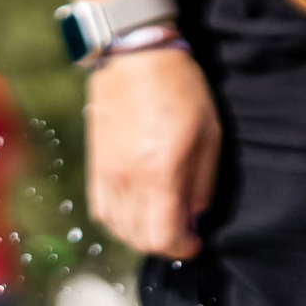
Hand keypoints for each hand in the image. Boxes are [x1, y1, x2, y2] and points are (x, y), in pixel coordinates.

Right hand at [84, 45, 220, 257]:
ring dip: (141, 234)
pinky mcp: (96, 169)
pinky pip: (103, 213)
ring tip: (158, 219)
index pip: (163, 238)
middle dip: (164, 243)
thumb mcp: (208, 134)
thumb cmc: (180, 89)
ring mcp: (108, 177)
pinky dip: (120, 222)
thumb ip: (203, 183)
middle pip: (140, 240)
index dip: (182, 248)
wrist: (135, 56)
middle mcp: (130, 181)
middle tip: (179, 231)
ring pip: (120, 231)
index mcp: (161, 173)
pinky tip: (135, 210)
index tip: (193, 242)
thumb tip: (195, 219)